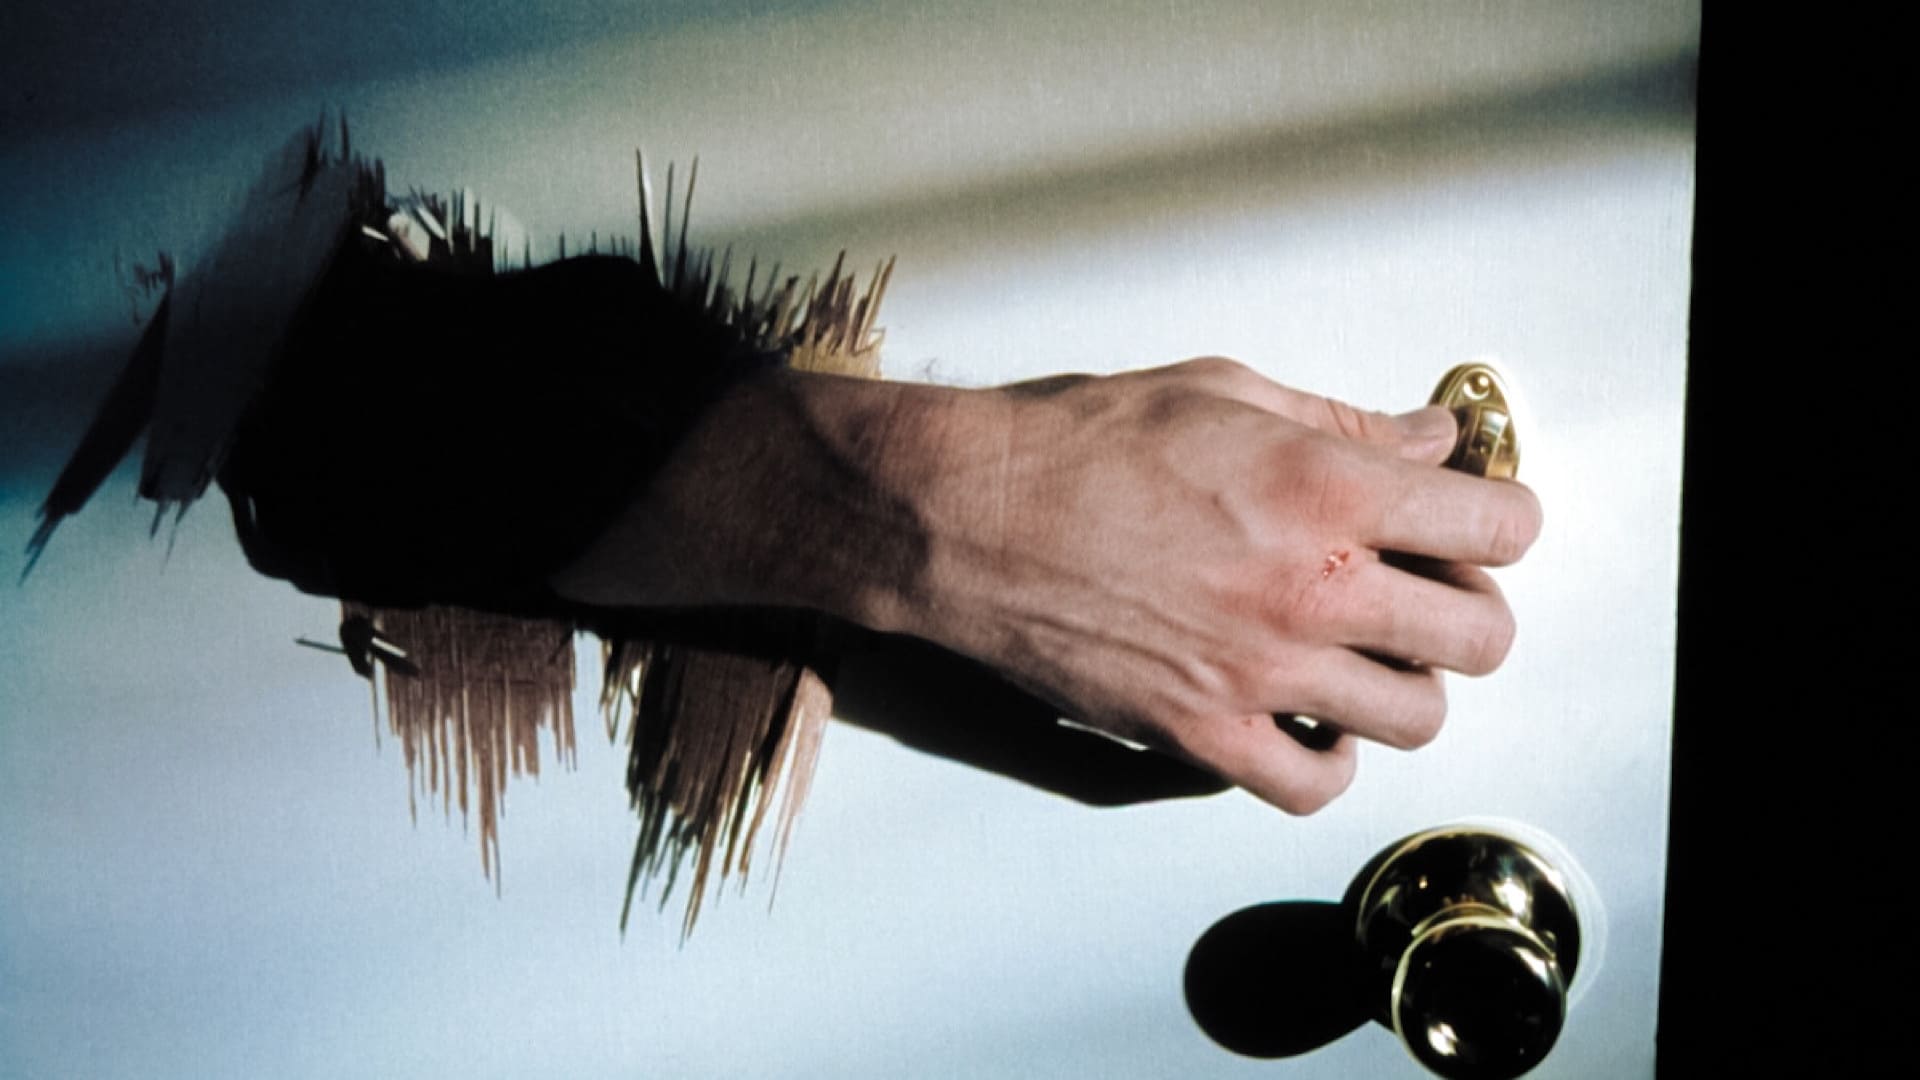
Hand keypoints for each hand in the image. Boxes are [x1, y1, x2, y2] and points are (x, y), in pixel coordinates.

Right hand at [550, 357, 1541, 814]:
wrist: (960, 514)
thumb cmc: (1073, 441)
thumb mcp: (1220, 389)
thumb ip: (1342, 423)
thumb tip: (1428, 443)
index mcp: (1331, 489)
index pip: (1503, 527)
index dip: (1500, 523)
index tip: (1474, 523)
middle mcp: (1316, 589)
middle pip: (1482, 638)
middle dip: (1468, 610)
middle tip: (1426, 590)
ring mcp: (1262, 674)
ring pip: (1416, 719)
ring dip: (1405, 688)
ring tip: (1362, 656)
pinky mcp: (1201, 733)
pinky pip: (1314, 784)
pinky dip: (1328, 760)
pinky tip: (1305, 719)